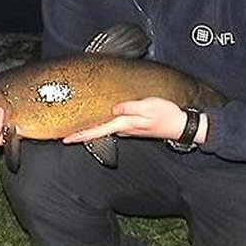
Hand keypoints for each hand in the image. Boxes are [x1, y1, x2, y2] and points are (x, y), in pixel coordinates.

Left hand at [62, 97, 187, 143]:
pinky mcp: (134, 127)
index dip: (81, 134)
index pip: (98, 131)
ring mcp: (129, 130)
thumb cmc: (167, 114)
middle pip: (98, 132)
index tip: (65, 139)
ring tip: (78, 126)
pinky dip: (105, 125)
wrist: (181, 125)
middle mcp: (124, 129)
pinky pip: (114, 127)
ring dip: (92, 129)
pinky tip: (101, 120)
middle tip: (64, 134)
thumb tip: (114, 108)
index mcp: (125, 124)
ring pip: (106, 129)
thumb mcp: (149, 106)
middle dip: (82, 133)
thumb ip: (130, 108)